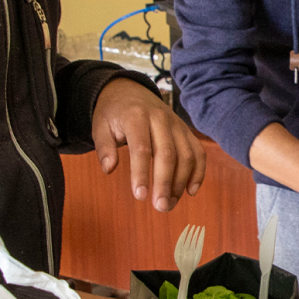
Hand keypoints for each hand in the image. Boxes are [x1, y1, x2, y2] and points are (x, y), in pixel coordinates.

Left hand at [92, 79, 206, 211]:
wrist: (130, 91)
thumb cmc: (114, 113)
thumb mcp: (100, 126)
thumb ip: (104, 147)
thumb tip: (109, 169)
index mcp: (136, 116)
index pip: (141, 148)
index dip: (141, 173)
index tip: (140, 196)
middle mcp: (160, 118)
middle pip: (168, 154)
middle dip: (165, 183)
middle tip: (160, 207)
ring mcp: (176, 124)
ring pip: (186, 155)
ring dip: (181, 182)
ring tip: (169, 203)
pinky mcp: (186, 131)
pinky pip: (198, 152)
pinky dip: (198, 172)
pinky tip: (190, 191)